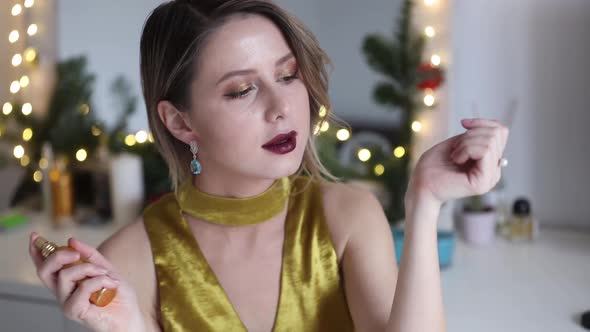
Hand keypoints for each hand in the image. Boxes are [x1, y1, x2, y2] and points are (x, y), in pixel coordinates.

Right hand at [29, 232, 144, 331]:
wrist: (130, 315)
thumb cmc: (118, 295)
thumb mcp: (106, 268)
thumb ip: (89, 255)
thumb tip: (71, 240)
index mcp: (67, 283)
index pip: (45, 267)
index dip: (37, 252)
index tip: (35, 236)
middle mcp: (63, 293)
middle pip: (44, 271)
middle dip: (58, 256)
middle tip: (75, 254)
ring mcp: (67, 303)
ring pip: (64, 276)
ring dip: (89, 269)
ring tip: (105, 274)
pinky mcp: (75, 311)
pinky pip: (82, 288)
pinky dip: (99, 281)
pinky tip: (111, 285)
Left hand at [407, 118, 509, 206]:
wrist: (421, 185)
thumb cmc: (433, 166)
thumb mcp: (457, 143)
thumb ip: (476, 136)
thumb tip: (496, 126)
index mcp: (489, 161)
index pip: (500, 132)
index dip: (482, 122)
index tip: (463, 124)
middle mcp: (494, 170)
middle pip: (497, 134)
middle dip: (471, 134)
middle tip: (455, 148)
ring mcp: (491, 177)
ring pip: (490, 141)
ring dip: (466, 143)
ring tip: (454, 156)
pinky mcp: (484, 182)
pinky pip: (485, 151)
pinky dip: (466, 149)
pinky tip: (456, 160)